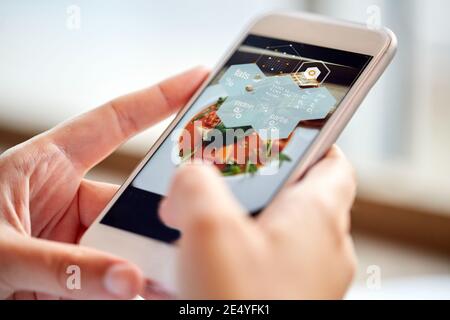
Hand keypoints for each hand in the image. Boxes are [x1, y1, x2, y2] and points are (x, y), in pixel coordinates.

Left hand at [0, 67, 207, 298]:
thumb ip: (60, 264)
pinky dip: (127, 287)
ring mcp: (74, 237)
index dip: (159, 98)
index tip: (198, 82)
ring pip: (124, 247)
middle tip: (180, 236)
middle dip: (154, 222)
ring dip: (141, 265)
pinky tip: (139, 293)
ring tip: (157, 282)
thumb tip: (125, 279)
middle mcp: (67, 199)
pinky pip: (112, 278)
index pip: (114, 122)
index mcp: (48, 164)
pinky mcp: (75, 272)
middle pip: (128, 203)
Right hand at [160, 146, 356, 298]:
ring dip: (239, 223)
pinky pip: (263, 264)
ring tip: (200, 221)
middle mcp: (322, 248)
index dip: (310, 141)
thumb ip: (196, 185)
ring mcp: (307, 279)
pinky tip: (201, 264)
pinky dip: (236, 255)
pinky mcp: (285, 298)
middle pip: (295, 195)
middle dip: (255, 184)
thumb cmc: (241, 308)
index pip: (332, 161)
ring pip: (274, 233)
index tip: (281, 132)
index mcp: (317, 216)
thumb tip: (191, 177)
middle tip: (220, 178)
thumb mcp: (207, 231)